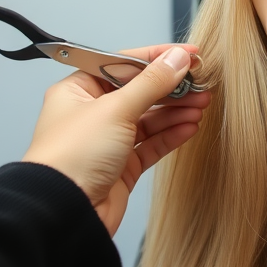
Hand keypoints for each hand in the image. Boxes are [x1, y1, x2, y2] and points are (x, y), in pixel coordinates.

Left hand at [22, 44, 209, 233]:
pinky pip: (151, 145)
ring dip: (176, 111)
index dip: (157, 57)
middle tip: (201, 83)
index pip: (123, 64)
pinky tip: (190, 126)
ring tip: (202, 104)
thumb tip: (177, 59)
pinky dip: (171, 135)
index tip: (188, 55)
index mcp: (78, 90)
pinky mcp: (121, 168)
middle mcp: (92, 114)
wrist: (64, 212)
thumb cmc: (71, 157)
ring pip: (149, 119)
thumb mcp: (115, 109)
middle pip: (140, 92)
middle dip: (172, 88)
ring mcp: (107, 141)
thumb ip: (151, 83)